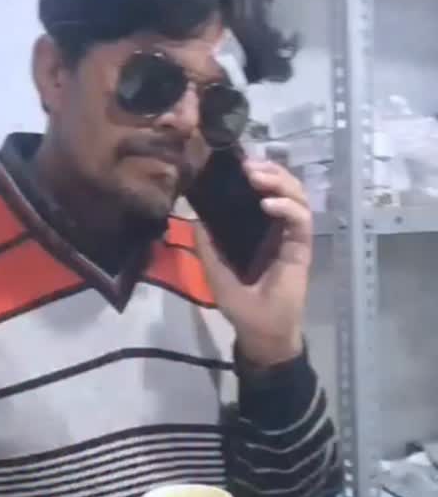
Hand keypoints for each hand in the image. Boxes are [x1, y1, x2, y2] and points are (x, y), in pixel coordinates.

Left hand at [195, 159, 311, 366]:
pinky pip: (301, 220)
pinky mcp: (302, 248)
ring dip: (279, 182)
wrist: (261, 332)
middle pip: (283, 186)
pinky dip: (287, 208)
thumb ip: (207, 244)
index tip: (238, 163)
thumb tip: (194, 215)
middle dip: (268, 170)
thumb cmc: (241, 305)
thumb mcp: (215, 270)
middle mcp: (277, 228)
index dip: (256, 173)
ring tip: (258, 178)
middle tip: (248, 166)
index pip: (262, 191)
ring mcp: (292, 236)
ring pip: (296, 197)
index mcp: (258, 229)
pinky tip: (269, 205)